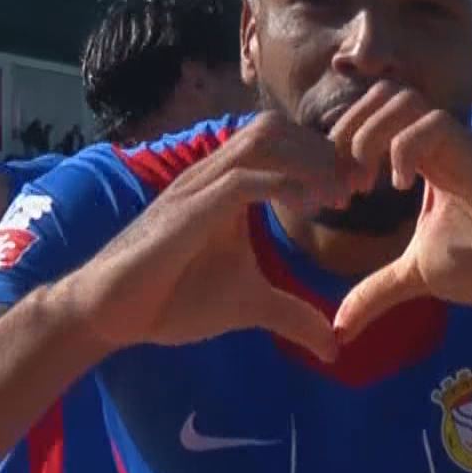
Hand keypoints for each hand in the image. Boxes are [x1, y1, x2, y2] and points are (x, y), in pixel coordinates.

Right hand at [66, 113, 361, 359]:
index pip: (282, 143)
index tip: (357, 191)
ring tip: (339, 196)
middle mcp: (213, 175)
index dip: (324, 158)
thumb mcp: (249, 305)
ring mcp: (198, 186)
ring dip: (308, 160)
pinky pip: (243, 178)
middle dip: (324, 151)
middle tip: (358, 187)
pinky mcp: (189, 209)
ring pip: (262, 140)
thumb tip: (333, 344)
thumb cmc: (171, 299)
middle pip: (277, 128)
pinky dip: (283, 185)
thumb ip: (292, 315)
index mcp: (228, 186)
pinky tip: (311, 207)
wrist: (113, 312)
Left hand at [324, 83, 471, 338]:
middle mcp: (438, 143)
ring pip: (403, 99)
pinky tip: (400, 187)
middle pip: (380, 95)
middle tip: (343, 186)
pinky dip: (404, 148)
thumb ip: (376, 292)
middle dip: (347, 133)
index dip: (339, 147)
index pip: (370, 116)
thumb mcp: (416, 275)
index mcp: (420, 158)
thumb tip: (340, 328)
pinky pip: (433, 124)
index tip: (331, 197)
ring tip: (365, 184)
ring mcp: (459, 145)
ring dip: (371, 135)